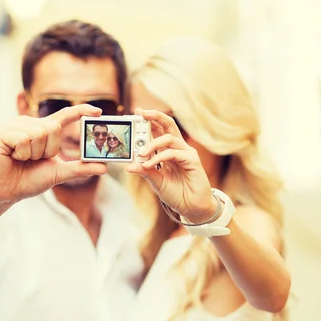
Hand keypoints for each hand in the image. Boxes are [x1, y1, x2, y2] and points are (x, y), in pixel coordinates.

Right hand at [0, 104, 106, 204]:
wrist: (6, 192)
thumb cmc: (29, 180)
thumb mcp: (59, 173)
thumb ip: (80, 169)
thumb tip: (104, 167)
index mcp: (43, 130)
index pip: (64, 116)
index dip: (80, 111)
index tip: (98, 111)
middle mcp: (29, 123)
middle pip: (52, 128)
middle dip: (48, 150)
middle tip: (34, 159)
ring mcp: (13, 126)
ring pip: (38, 133)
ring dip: (34, 154)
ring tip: (22, 159)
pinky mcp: (0, 133)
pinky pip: (23, 139)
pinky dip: (21, 154)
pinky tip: (12, 157)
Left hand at [125, 109, 216, 223]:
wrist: (191, 208)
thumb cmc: (176, 193)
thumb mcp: (155, 180)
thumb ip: (144, 171)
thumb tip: (128, 165)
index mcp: (168, 150)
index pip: (159, 130)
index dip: (149, 120)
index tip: (136, 113)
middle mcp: (178, 148)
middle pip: (168, 124)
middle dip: (154, 116)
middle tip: (141, 113)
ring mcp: (186, 153)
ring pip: (168, 138)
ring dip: (152, 144)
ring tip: (141, 153)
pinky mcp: (192, 160)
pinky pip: (173, 153)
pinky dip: (158, 157)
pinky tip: (148, 164)